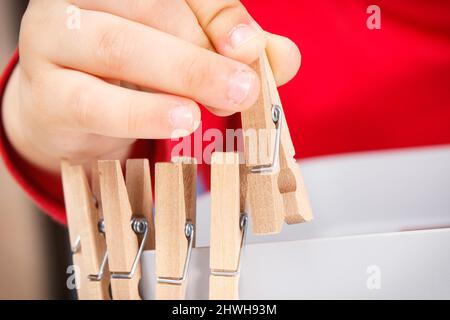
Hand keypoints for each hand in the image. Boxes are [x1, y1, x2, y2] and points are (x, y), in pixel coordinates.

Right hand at [2, 0, 300, 172]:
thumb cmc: (129, 77)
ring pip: (120, 47)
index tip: (252, 48)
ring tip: (221, 104)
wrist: (67, 114)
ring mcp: (54, 40)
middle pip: (152, 10)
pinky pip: (92, 102)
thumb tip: (284, 57)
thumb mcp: (181, 56)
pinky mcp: (45, 93)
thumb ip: (230, 52)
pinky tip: (180, 121)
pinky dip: (141, 113)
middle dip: (205, 52)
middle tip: (245, 88)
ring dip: (181, 76)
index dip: (218, 14)